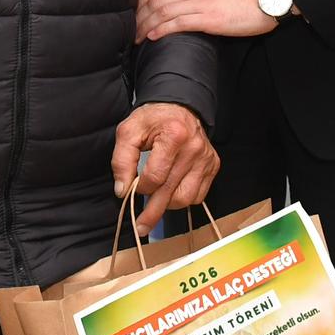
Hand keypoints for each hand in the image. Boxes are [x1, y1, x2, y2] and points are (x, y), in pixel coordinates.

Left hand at [111, 103, 218, 236]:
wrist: (179, 107)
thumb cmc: (153, 119)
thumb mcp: (129, 131)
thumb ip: (121, 160)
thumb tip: (122, 190)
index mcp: (174, 135)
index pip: (155, 177)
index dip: (140, 187)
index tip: (132, 188)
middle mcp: (194, 148)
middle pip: (171, 192)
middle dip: (153, 213)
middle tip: (141, 226)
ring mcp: (206, 158)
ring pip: (186, 198)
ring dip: (169, 204)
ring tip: (156, 200)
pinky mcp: (213, 165)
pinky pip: (198, 194)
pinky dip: (183, 197)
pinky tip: (172, 190)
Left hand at [135, 0, 278, 41]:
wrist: (264, 0)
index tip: (135, 10)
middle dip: (140, 14)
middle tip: (131, 27)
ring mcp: (200, 4)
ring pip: (164, 12)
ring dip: (147, 25)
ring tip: (137, 36)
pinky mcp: (208, 20)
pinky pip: (179, 24)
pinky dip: (163, 29)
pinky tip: (153, 36)